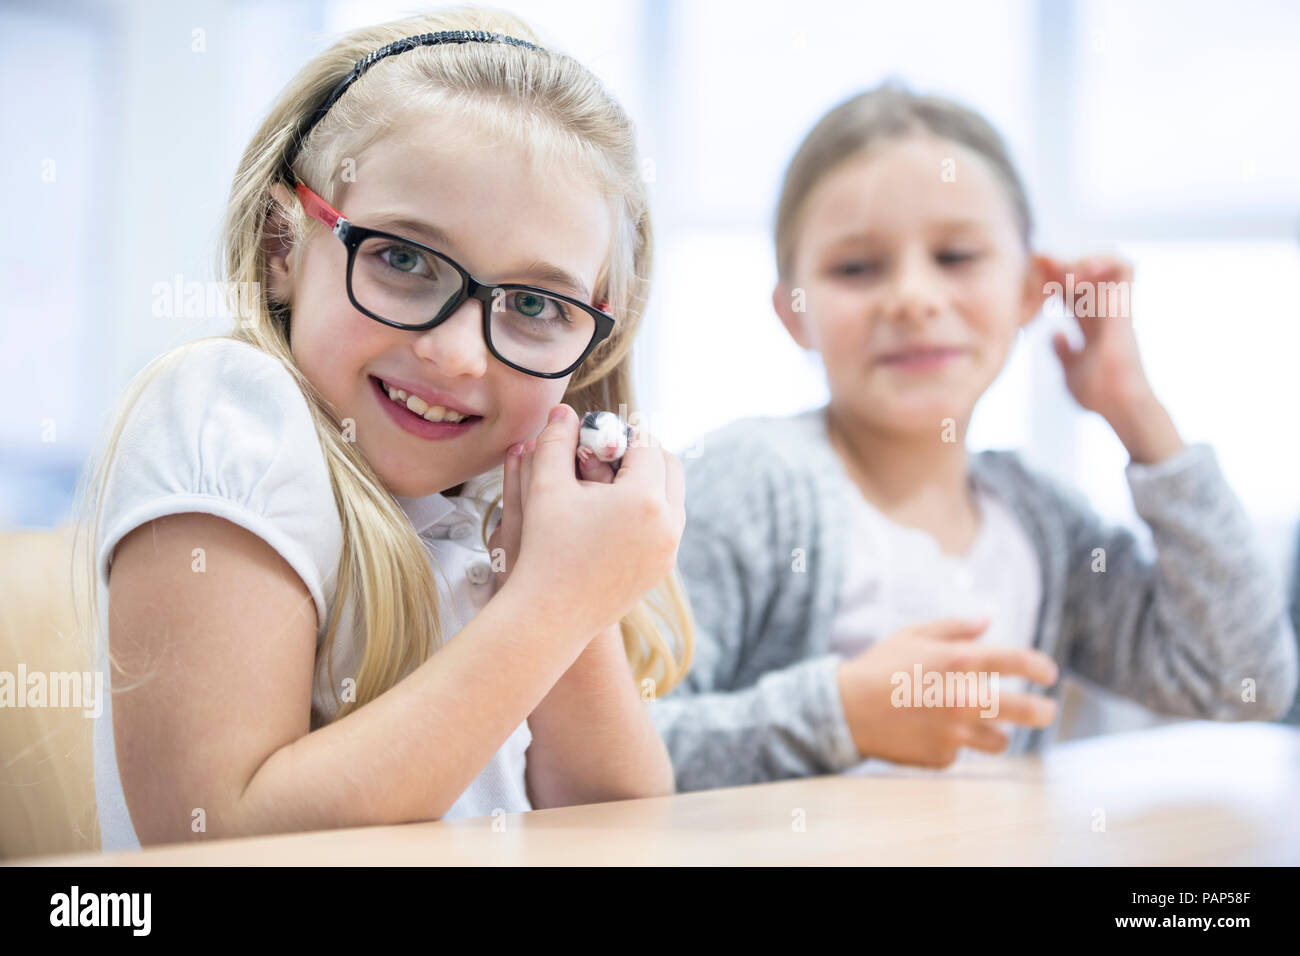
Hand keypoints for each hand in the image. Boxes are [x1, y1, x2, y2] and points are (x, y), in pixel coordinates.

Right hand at [494, 404, 683, 637]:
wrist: (551, 614)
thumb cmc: (545, 547)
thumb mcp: (545, 487)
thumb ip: (555, 441)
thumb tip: (564, 411)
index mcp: (644, 497)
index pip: (646, 443)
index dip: (622, 433)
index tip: (599, 436)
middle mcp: (667, 522)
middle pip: (670, 466)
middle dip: (643, 454)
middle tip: (609, 455)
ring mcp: (669, 548)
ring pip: (673, 497)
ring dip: (649, 482)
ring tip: (610, 484)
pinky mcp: (663, 568)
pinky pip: (667, 526)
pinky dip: (649, 511)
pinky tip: (614, 514)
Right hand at [836, 617, 1059, 767]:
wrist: (845, 709)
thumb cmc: (880, 667)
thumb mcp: (914, 635)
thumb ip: (955, 628)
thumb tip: (988, 621)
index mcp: (958, 662)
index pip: (1017, 662)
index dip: (1040, 667)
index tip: (1049, 674)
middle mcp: (962, 698)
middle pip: (1025, 710)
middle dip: (1043, 711)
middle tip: (1046, 711)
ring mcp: (954, 732)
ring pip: (1000, 740)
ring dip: (997, 732)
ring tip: (986, 725)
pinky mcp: (941, 756)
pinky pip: (962, 752)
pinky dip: (956, 743)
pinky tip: (934, 732)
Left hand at [1041, 255, 1151, 418]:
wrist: (1117, 405)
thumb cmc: (1099, 395)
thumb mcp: (1071, 371)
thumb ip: (1064, 353)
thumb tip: (1055, 335)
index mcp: (1088, 325)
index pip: (1068, 291)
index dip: (1050, 279)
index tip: (1028, 272)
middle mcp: (1102, 312)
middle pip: (1082, 273)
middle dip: (1060, 263)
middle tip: (1039, 263)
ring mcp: (1114, 307)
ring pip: (1104, 263)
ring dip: (1080, 260)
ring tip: (1061, 275)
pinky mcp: (1124, 306)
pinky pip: (1124, 268)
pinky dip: (1104, 261)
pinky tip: (1080, 273)